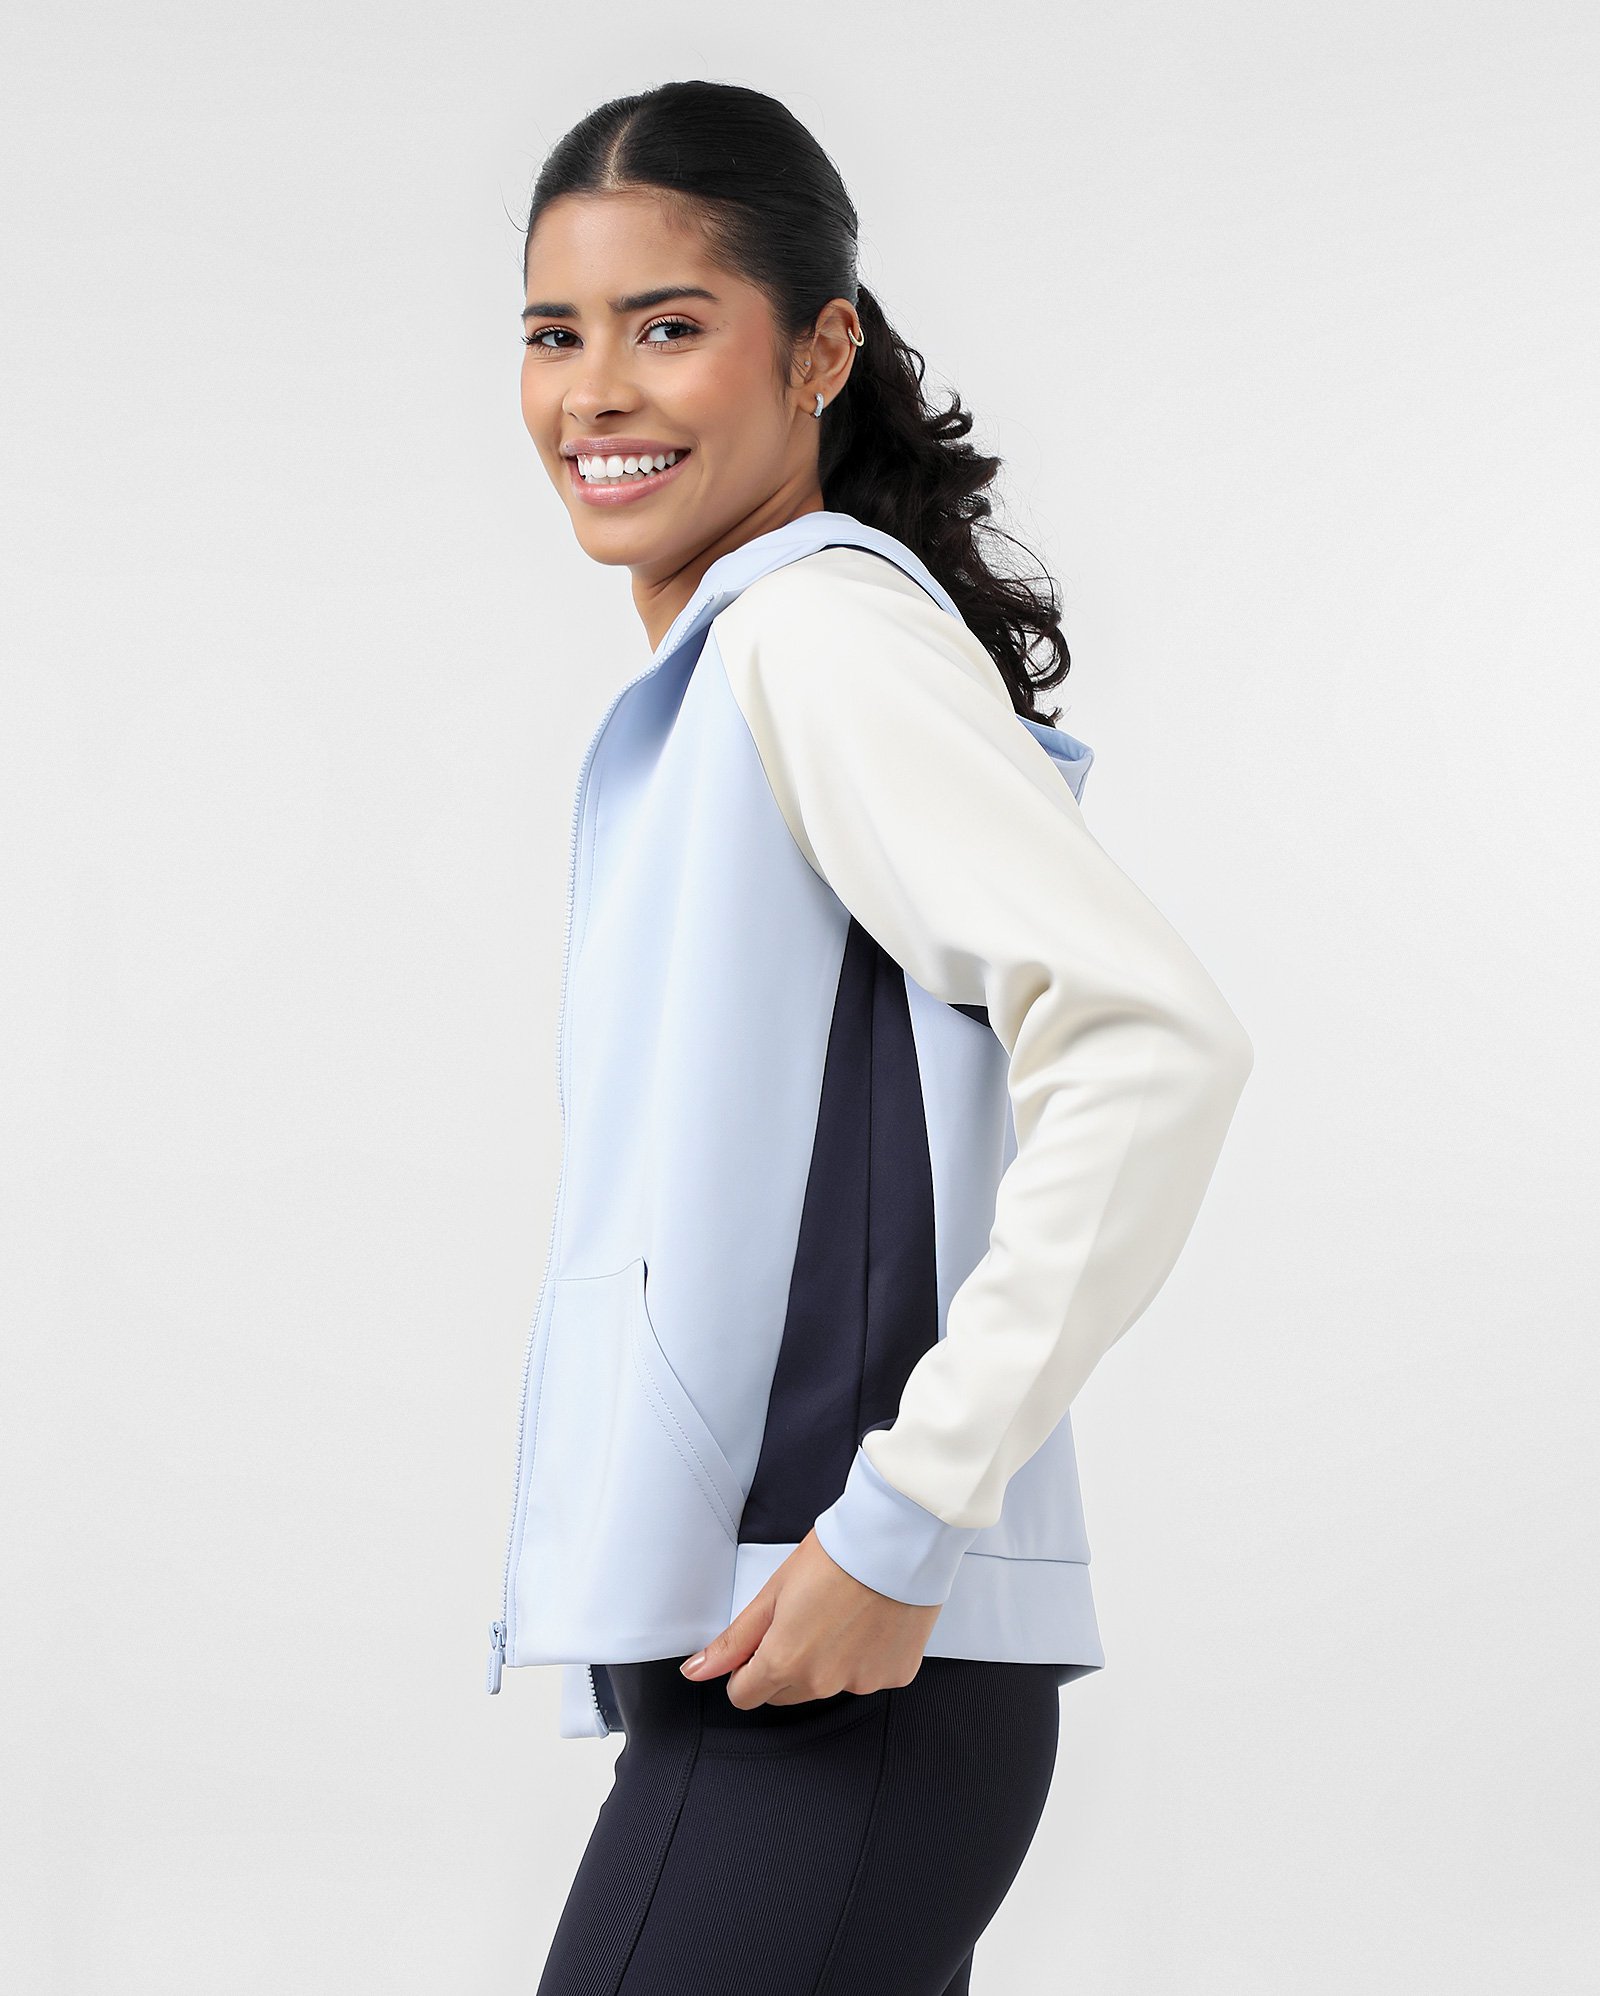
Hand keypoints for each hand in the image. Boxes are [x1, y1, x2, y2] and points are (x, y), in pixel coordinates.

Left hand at [679, 1527, 940, 1707]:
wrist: (897, 1541)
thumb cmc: (835, 1557)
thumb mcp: (773, 1593)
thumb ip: (734, 1641)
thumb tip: (696, 1672)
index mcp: (785, 1663)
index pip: (745, 1696)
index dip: (745, 1670)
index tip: (758, 1644)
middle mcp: (823, 1684)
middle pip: (786, 1693)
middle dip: (784, 1665)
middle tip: (803, 1618)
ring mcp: (863, 1684)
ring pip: (828, 1685)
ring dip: (826, 1662)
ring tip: (840, 1614)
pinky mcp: (895, 1676)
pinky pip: (867, 1676)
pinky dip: (865, 1657)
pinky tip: (870, 1622)